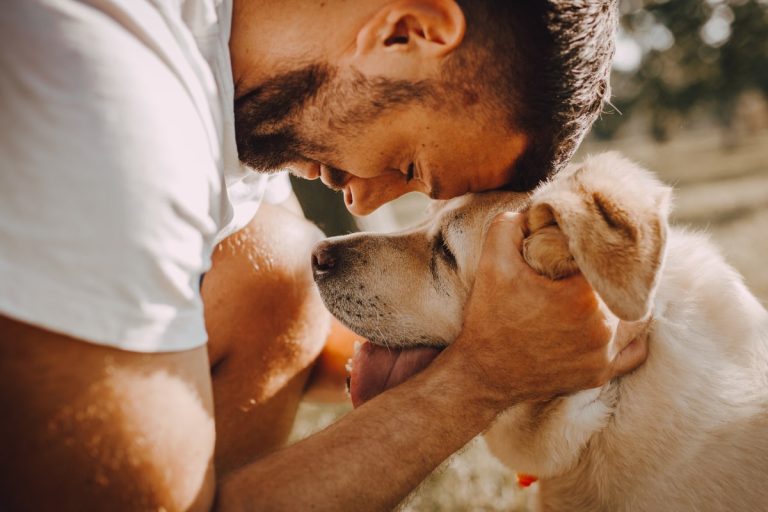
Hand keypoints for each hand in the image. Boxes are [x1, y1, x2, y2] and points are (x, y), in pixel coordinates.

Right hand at [450, 212, 648, 408]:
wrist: (482, 374)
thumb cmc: (489, 318)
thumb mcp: (492, 263)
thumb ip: (510, 225)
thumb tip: (534, 211)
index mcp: (583, 297)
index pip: (608, 258)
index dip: (598, 246)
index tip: (584, 243)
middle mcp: (602, 328)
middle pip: (625, 286)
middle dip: (610, 273)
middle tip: (592, 264)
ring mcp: (604, 355)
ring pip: (636, 316)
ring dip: (623, 300)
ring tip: (604, 288)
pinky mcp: (600, 374)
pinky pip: (634, 351)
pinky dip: (629, 334)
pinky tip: (614, 320)